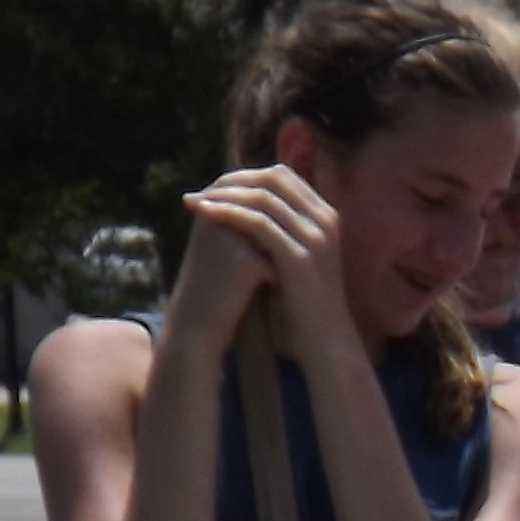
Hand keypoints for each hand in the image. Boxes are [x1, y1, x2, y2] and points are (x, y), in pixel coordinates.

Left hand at [171, 164, 355, 371]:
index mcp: (325, 218)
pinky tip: (204, 217)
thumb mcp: (292, 259)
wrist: (324, 344)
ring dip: (224, 195)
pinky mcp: (301, 257)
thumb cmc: (303, 306)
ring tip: (194, 203)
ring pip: (263, 197)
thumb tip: (240, 207)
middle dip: (232, 180)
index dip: (245, 176)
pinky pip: (258, 222)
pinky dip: (227, 214)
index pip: (281, 176)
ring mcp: (315, 237)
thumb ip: (276, 231)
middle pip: (272, 179)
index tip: (214, 187)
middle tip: (201, 191)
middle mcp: (325, 221)